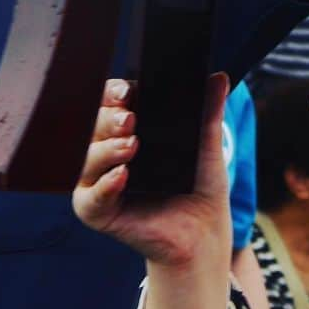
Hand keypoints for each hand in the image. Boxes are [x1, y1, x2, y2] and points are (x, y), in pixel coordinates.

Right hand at [73, 73, 232, 270]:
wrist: (204, 231)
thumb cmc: (198, 185)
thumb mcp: (206, 145)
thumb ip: (208, 112)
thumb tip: (219, 77)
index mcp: (128, 131)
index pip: (110, 104)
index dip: (114, 94)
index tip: (128, 91)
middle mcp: (107, 153)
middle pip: (94, 127)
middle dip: (108, 120)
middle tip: (129, 119)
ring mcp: (100, 182)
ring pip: (88, 159)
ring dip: (106, 149)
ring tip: (131, 146)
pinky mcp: (98, 212)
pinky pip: (91, 198)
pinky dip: (104, 185)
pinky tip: (121, 176)